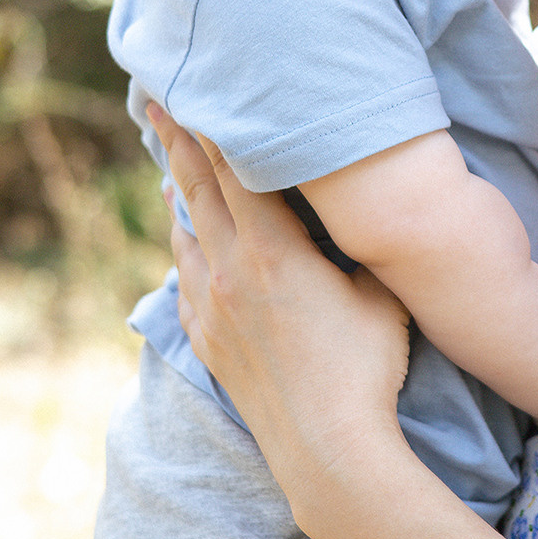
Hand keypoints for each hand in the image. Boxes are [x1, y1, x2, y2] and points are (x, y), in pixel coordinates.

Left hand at [150, 107, 411, 526]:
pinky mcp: (208, 342)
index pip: (233, 169)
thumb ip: (360, 245)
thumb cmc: (366, 366)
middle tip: (158, 102)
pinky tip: (191, 248)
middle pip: (195, 191)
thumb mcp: (378, 292)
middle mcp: (229, 271)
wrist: (327, 448)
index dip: (213, 124)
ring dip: (181, 198)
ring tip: (175, 171)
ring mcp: (211, 309)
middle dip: (179, 142)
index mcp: (271, 249)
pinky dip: (187, 250)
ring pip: (185, 235)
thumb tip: (362, 214)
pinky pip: (186, 280)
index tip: (195, 90)